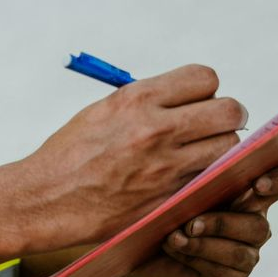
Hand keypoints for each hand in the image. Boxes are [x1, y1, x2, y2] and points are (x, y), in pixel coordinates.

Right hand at [3, 64, 248, 252]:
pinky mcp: (168, 198)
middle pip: (229, 111)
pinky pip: (210, 180)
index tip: (199, 101)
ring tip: (202, 154)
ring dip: (221, 149)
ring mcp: (165, 167)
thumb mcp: (105, 110)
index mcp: (137, 98)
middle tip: (215, 127)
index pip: (205, 78)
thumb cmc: (71, 153)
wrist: (48, 198)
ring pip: (228, 148)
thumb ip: (147, 101)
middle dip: (227, 117)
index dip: (206, 90)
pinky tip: (190, 178)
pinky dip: (207, 178)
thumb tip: (185, 97)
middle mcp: (156, 129)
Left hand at [124, 163, 277, 276]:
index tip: (258, 184)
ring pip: (241, 251)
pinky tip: (174, 246)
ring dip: (205, 242)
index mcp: (249, 189)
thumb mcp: (178, 177)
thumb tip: (205, 158)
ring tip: (175, 236)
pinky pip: (224, 270)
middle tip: (192, 221)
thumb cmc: (158, 196)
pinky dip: (196, 256)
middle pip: (261, 225)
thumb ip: (201, 169)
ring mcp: (244, 252)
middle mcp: (252, 221)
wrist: (133, 234)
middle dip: (223, 223)